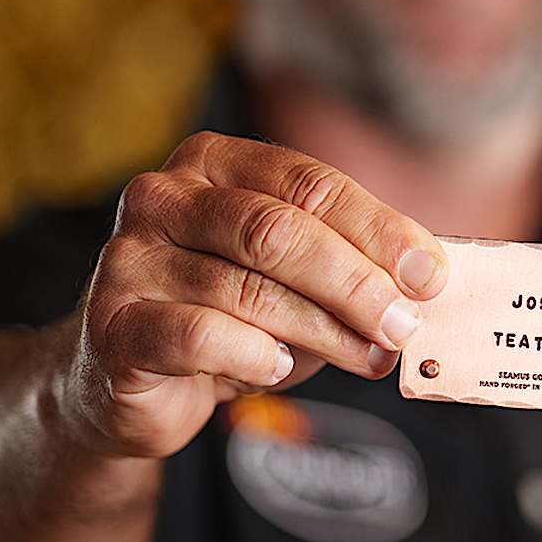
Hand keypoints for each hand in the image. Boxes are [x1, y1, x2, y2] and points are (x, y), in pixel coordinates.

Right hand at [58, 131, 446, 458]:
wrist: (128, 380)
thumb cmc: (230, 315)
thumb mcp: (295, 278)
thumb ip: (352, 264)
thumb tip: (426, 278)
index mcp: (213, 161)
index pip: (309, 184)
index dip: (377, 230)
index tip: (429, 275)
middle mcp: (162, 196)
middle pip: (278, 231)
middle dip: (355, 282)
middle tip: (404, 325)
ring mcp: (128, 259)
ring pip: (247, 289)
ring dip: (324, 331)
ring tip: (369, 358)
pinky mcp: (112, 325)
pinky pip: (200, 336)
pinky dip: (253, 355)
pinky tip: (278, 369)